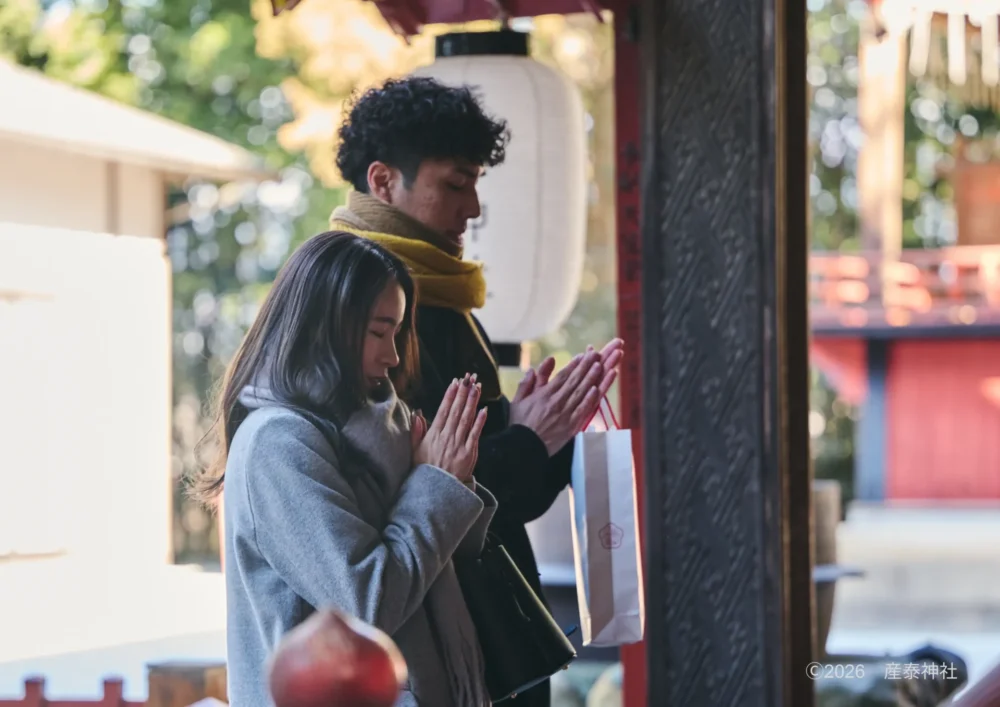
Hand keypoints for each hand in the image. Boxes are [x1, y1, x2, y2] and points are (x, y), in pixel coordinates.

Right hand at [413, 374, 487, 482]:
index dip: (450, 395)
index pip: (443, 410)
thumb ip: (416, 433)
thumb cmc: (426, 471)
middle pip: (456, 411)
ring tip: (476, 387)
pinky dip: (479, 422)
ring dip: (472, 402)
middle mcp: (445, 438)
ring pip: (466, 419)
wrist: (436, 492)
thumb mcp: (415, 451)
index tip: (455, 382)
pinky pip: (474, 434)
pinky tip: (483, 409)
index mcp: (433, 436)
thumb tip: (417, 415)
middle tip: (468, 378)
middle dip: (462, 393)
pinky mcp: (468, 454)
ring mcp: (457, 445)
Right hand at [509, 339, 622, 454]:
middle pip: (575, 381)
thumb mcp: (517, 401)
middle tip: (596, 355)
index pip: (562, 376)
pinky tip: (597, 389)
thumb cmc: (520, 424)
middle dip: (586, 366)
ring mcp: (566, 413)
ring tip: (601, 366)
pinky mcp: (572, 426)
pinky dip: (590, 399)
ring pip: (581, 392)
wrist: (524, 447)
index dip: (574, 365)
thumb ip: (526, 384)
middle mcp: (557, 401)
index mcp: (544, 395)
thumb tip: (532, 369)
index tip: (583, 355)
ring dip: (592, 378)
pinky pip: (583, 410)